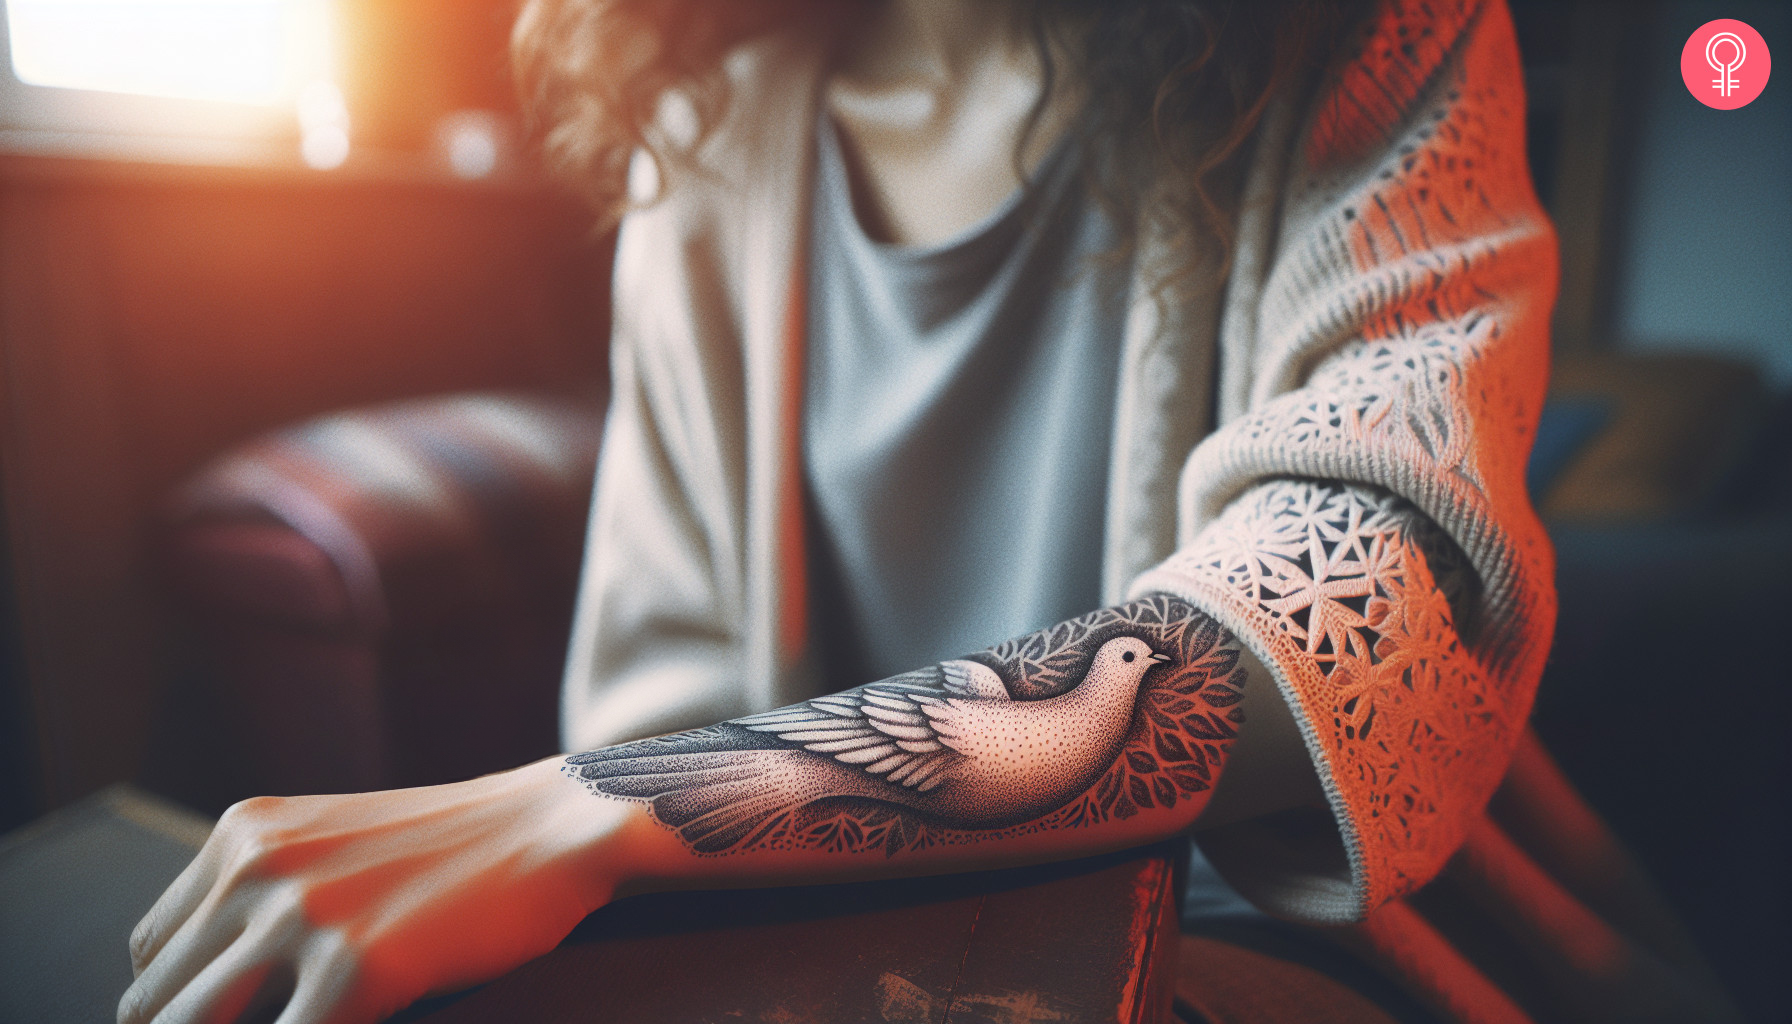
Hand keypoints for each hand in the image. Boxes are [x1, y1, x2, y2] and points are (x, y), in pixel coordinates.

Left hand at [120, 758, 632, 1023]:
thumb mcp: (335, 844)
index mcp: (245, 833)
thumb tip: (208, 995)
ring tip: (313, 1023)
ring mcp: (301, 917)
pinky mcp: (355, 970)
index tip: (236, 1017)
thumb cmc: (460, 852)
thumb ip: (267, 895)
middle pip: (155, 1004)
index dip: (182, 1003)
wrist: (557, 827)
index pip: (151, 952)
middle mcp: (256, 866)